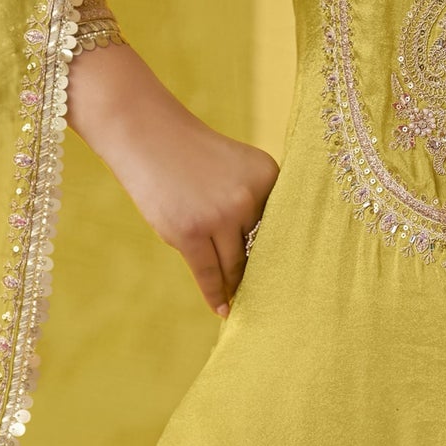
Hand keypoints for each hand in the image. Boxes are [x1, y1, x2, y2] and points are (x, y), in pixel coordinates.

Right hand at [66, 42, 278, 316]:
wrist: (148, 135)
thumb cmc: (193, 154)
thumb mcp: (237, 166)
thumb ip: (254, 201)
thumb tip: (265, 257)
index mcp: (268, 174)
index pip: (281, 224)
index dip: (285, 250)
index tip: (297, 277)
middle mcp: (249, 196)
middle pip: (260, 247)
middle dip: (263, 272)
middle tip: (274, 299)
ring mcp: (219, 216)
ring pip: (235, 265)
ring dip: (237, 285)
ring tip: (242, 302)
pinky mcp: (190, 233)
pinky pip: (209, 275)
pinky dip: (216, 295)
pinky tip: (224, 309)